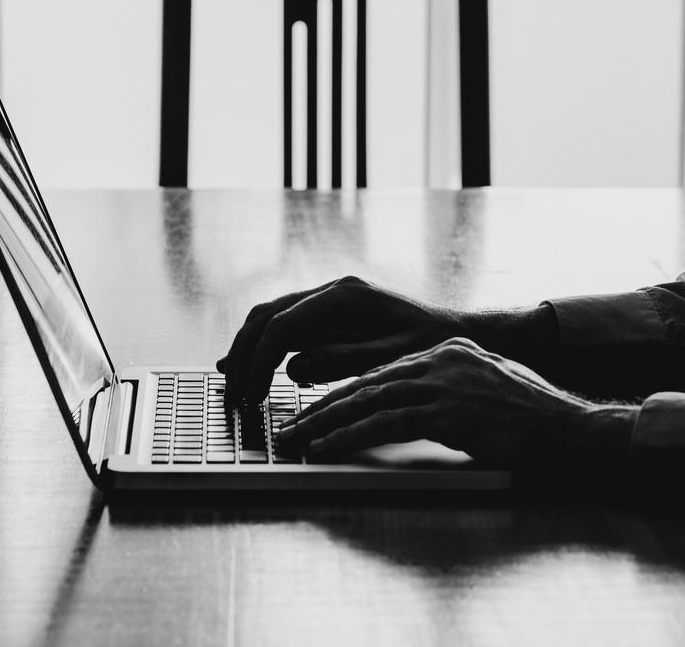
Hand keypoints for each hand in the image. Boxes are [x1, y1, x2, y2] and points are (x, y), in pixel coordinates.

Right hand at [217, 276, 477, 406]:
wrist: (453, 332)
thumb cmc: (430, 345)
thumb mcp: (390, 357)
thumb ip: (342, 359)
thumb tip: (294, 367)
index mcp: (345, 296)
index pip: (283, 325)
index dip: (261, 360)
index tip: (252, 393)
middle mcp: (331, 291)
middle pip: (266, 315)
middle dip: (244, 354)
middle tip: (232, 393)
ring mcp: (327, 301)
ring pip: (269, 317)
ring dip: (247, 349)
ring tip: (231, 381)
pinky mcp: (327, 315)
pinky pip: (284, 326)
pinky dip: (262, 347)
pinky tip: (245, 366)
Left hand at [276, 337, 635, 477]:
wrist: (575, 431)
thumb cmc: (533, 419)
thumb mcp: (483, 391)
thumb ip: (444, 392)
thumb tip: (404, 409)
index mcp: (446, 351)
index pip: (380, 372)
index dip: (342, 394)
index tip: (313, 412)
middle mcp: (441, 359)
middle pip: (366, 383)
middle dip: (322, 407)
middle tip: (290, 426)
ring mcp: (446, 382)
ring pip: (368, 400)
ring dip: (325, 422)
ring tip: (296, 440)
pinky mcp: (451, 411)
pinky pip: (387, 423)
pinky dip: (351, 436)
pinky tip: (327, 448)